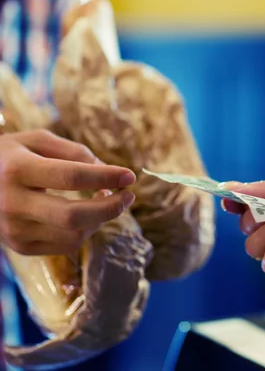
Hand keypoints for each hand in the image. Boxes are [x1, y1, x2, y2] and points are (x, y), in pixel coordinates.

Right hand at [0, 130, 136, 254]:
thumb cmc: (9, 157)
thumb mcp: (35, 140)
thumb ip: (73, 151)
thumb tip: (107, 170)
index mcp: (17, 169)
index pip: (71, 176)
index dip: (107, 176)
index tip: (130, 176)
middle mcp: (12, 203)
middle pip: (74, 216)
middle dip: (111, 207)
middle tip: (129, 196)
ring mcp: (14, 229)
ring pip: (74, 235)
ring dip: (100, 219)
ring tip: (106, 200)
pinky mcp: (19, 246)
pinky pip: (66, 245)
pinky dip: (85, 231)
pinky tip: (86, 215)